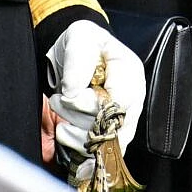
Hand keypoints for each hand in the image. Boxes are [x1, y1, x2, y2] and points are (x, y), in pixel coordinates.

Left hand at [44, 20, 146, 165]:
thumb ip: (78, 60)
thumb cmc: (83, 44)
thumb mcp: (79, 37)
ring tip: (61, 111)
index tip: (67, 94)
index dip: (89, 103)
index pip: (117, 101)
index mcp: (130, 73)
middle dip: (78, 117)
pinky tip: (66, 136)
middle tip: (58, 100)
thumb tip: (74, 91)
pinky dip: (82, 150)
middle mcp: (133, 100)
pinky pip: (102, 153)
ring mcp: (125, 119)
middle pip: (113, 127)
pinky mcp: (113, 134)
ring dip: (76, 134)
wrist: (79, 55)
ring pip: (106, 144)